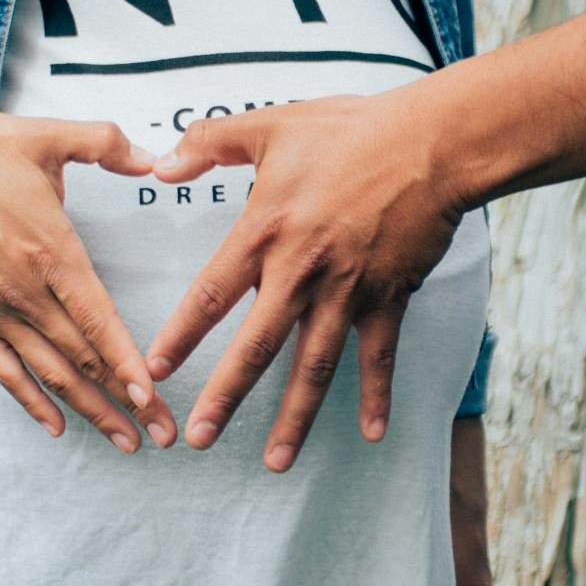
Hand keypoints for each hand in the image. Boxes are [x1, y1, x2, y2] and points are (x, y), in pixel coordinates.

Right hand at [0, 107, 177, 450]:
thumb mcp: (45, 136)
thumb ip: (104, 143)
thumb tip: (152, 157)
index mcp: (50, 253)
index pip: (97, 320)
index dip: (126, 362)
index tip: (151, 397)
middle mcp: (25, 292)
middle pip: (82, 359)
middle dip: (125, 401)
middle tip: (162, 433)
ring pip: (50, 374)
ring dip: (89, 411)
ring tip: (125, 441)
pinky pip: (5, 370)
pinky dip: (31, 401)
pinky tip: (56, 427)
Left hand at [148, 92, 465, 468]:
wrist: (430, 143)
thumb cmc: (351, 129)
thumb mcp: (271, 124)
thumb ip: (210, 143)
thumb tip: (160, 165)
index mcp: (266, 230)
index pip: (212, 293)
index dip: (182, 335)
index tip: (154, 372)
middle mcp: (302, 270)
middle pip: (256, 347)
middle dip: (225, 397)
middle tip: (198, 439)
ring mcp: (348, 290)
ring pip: (315, 366)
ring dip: (294, 418)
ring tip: (274, 462)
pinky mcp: (388, 297)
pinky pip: (379, 356)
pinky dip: (377, 395)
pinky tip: (372, 434)